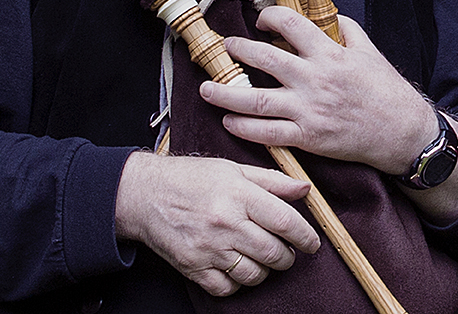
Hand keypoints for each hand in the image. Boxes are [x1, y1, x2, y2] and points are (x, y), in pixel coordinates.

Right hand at [114, 151, 319, 295]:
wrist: (144, 195)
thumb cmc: (191, 178)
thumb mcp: (234, 169)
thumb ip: (272, 181)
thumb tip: (305, 189)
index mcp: (240, 196)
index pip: (285, 221)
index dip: (305, 236)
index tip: (313, 243)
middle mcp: (226, 224)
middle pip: (272, 252)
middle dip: (288, 257)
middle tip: (289, 252)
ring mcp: (209, 248)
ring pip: (253, 273)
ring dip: (266, 271)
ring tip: (266, 259)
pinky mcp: (193, 267)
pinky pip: (226, 288)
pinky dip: (240, 283)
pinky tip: (241, 269)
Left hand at [198, 8, 436, 174]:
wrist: (401, 132)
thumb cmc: (388, 92)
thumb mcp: (371, 53)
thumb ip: (349, 32)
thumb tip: (332, 18)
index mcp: (330, 55)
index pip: (291, 25)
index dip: (270, 18)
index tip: (260, 21)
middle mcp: (315, 80)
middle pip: (264, 59)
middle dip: (238, 50)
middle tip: (226, 47)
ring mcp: (308, 110)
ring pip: (255, 101)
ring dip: (225, 94)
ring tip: (206, 88)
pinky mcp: (308, 137)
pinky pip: (267, 133)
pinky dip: (243, 128)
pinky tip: (229, 122)